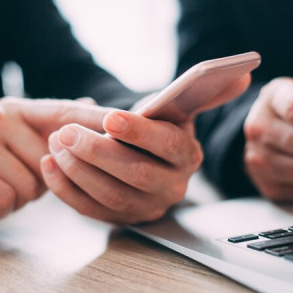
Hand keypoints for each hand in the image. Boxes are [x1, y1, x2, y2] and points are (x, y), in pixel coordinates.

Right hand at [0, 97, 112, 231]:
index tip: (136, 122)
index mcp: (18, 109)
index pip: (68, 113)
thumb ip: (52, 128)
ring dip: (19, 198)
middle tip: (12, 179)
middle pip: (53, 162)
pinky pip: (6, 199)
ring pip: (32, 184)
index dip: (101, 120)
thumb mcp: (18, 144)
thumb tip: (91, 104)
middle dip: (41, 183)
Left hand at [39, 74, 251, 223]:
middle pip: (135, 175)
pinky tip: (49, 165)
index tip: (109, 117)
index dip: (139, 132)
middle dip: (98, 153)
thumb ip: (206, 90)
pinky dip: (66, 189)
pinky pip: (91, 210)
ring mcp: (145, 208)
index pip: (167, 146)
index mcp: (187, 157)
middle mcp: (172, 188)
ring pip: (110, 195)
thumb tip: (243, 73)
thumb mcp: (179, 108)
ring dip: (77, 170)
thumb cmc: (158, 127)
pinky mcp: (120, 219)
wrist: (145, 156)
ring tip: (55, 143)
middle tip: (67, 132)